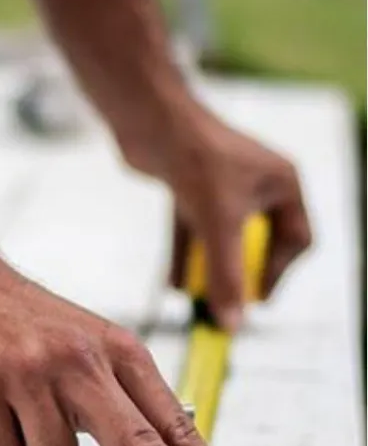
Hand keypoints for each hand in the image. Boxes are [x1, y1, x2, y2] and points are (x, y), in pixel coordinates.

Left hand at [158, 110, 311, 330]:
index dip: (278, 272)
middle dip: (239, 273)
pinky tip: (173, 285)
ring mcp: (219, 183)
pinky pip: (191, 229)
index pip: (295, 238)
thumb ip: (226, 276)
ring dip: (208, 269)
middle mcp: (255, 181)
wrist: (149, 120)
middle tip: (225, 304)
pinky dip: (184, 255)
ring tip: (196, 301)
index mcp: (283, 182)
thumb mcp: (218, 226)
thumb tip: (232, 325)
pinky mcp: (186, 185)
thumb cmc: (196, 161)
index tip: (255, 301)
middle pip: (256, 241)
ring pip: (220, 237)